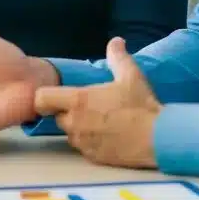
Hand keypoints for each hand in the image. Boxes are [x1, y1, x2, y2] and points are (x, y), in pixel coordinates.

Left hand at [34, 37, 160, 168]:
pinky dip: (91, 142)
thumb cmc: (141, 105)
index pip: (41, 100)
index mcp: (78, 101)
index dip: (45, 97)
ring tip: (102, 121)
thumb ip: (118, 57)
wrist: (158, 139)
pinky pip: (83, 148)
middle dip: (68, 112)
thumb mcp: (130, 75)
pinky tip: (109, 136)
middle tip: (90, 107)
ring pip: (71, 133)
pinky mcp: (92, 158)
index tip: (55, 96)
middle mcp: (74, 123)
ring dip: (79, 128)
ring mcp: (82, 143)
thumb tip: (116, 41)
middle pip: (58, 117)